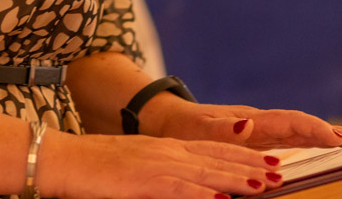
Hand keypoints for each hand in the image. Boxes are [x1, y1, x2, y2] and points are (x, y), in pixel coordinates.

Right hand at [39, 131, 288, 198]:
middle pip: (216, 158)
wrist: (62, 159)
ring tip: (263, 183)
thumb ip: (164, 176)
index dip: (242, 156)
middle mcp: (165, 152)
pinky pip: (178, 188)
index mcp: (164, 148)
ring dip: (236, 177)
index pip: (212, 150)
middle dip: (250, 166)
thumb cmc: (95, 169)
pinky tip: (220, 198)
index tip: (267, 162)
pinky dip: (201, 193)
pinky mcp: (142, 181)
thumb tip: (195, 188)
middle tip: (279, 173)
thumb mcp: (136, 168)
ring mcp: (155, 165)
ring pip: (205, 171)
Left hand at [142, 97, 341, 150]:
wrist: (168, 122)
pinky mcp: (260, 139)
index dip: (314, 129)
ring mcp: (263, 130)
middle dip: (331, 133)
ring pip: (301, 133)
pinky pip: (292, 141)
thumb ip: (223, 128)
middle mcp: (261, 123)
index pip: (290, 123)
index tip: (337, 138)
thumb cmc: (182, 129)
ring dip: (327, 137)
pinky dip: (313, 141)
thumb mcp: (198, 131)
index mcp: (251, 120)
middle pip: (303, 126)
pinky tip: (330, 145)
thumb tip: (249, 122)